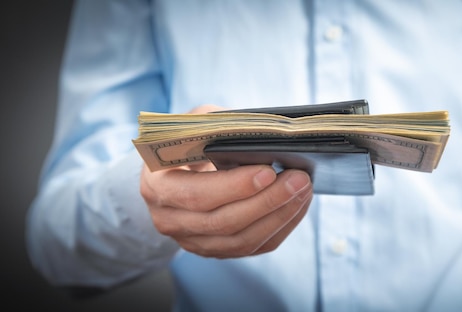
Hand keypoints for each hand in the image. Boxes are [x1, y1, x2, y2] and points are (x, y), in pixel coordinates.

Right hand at [139, 105, 313, 257]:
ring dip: (279, 216)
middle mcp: (170, 220)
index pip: (198, 194)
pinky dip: (280, 227)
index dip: (235, 186)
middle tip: (299, 180)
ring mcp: (192, 241)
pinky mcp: (216, 250)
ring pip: (241, 241)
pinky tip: (298, 205)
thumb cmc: (188, 142)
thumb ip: (217, 126)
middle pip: (224, 222)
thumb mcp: (194, 124)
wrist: (174, 173)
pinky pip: (253, 247)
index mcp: (157, 186)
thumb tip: (259, 133)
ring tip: (304, 191)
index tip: (269, 170)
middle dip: (267, 201)